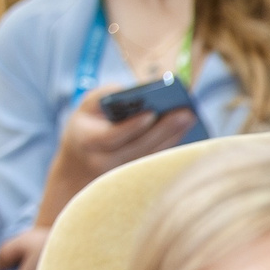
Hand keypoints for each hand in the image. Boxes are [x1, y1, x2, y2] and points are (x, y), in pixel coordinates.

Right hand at [36, 89, 195, 224]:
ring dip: (172, 136)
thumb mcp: (88, 108)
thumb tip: (139, 93)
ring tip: (189, 117)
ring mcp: (121, 172)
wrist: (81, 164)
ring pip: (150, 154)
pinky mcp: (135, 175)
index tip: (151, 113)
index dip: (132, 126)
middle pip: (138, 147)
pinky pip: (155, 158)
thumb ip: (107, 96)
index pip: (111, 137)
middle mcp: (104, 161)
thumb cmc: (88, 126)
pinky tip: (184, 129)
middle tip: (185, 113)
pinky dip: (170, 143)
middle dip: (163, 129)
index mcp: (88, 141)